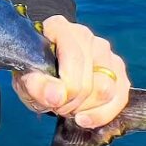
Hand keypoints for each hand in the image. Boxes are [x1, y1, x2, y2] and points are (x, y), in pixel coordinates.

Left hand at [12, 15, 130, 128]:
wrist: (43, 70)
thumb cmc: (34, 71)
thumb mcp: (25, 80)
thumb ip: (35, 86)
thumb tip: (56, 96)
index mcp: (59, 28)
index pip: (74, 58)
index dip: (67, 87)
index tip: (54, 101)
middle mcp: (85, 36)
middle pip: (92, 78)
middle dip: (74, 102)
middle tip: (58, 107)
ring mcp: (105, 51)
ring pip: (108, 89)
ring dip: (87, 108)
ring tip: (69, 108)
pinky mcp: (117, 70)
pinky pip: (120, 97)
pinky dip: (102, 114)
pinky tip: (85, 118)